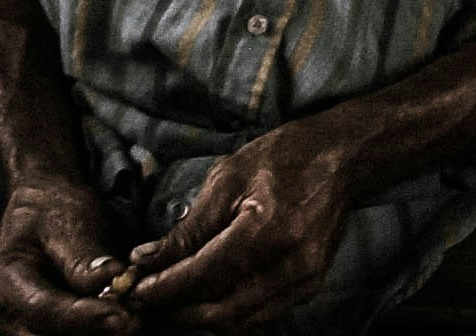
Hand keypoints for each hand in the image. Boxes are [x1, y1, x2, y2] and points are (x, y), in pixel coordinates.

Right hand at [0, 178, 132, 335]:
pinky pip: (73, 333)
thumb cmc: (54, 209)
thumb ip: (85, 258)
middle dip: (93, 330)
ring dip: (98, 330)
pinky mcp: (47, 328)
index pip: (41, 310)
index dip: (85, 317)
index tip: (123, 316)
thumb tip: (111, 281)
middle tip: (134, 318)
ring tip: (132, 315)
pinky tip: (123, 316)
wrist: (45, 204)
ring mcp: (25, 323)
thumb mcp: (69, 220)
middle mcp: (8, 311)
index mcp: (3, 280)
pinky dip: (98, 327)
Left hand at [120, 119, 362, 329]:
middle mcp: (291, 264)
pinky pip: (259, 313)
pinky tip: (204, 298)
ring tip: (168, 303)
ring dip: (198, 317)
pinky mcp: (309, 286)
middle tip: (145, 303)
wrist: (343, 157)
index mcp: (269, 230)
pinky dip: (226, 311)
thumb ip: (189, 227)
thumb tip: (146, 260)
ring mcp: (304, 280)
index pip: (205, 276)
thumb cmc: (284, 157)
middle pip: (221, 312)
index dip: (164, 289)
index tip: (133, 290)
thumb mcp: (228, 178)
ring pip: (239, 321)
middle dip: (176, 313)